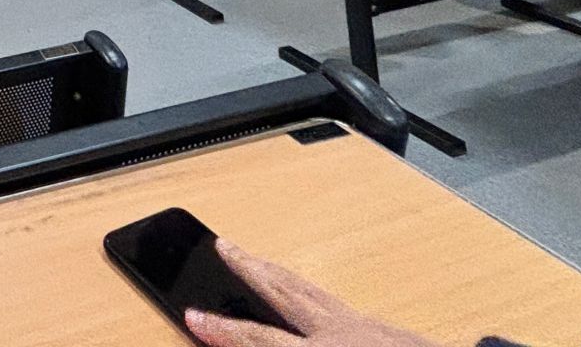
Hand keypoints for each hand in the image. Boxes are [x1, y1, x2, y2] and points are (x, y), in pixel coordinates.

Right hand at [185, 240, 439, 346]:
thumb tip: (263, 343)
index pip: (260, 340)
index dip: (222, 330)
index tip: (191, 314)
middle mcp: (343, 332)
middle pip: (285, 292)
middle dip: (249, 268)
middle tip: (224, 244)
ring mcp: (367, 325)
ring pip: (313, 290)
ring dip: (279, 272)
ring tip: (257, 258)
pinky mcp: (389, 328)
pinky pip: (338, 301)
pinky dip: (314, 291)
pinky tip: (315, 296)